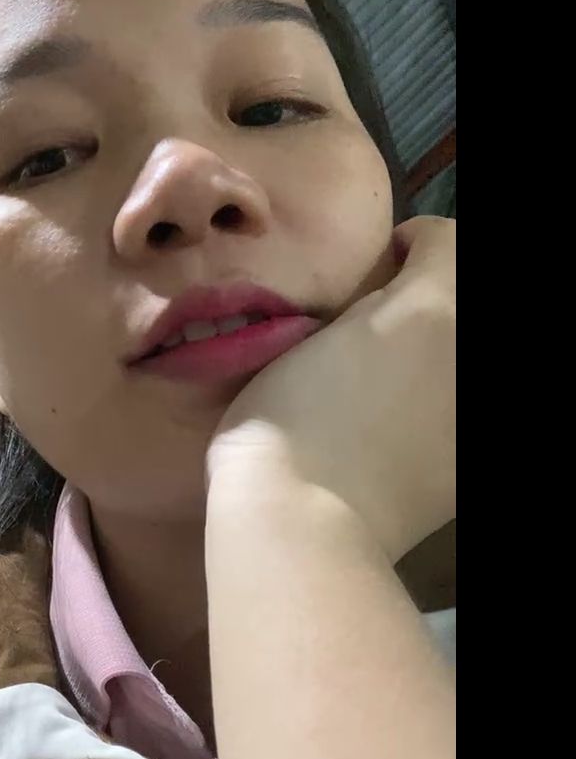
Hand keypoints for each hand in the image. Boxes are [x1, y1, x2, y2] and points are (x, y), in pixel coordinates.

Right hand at [207, 216, 454, 562]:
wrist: (302, 519)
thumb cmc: (288, 418)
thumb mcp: (311, 337)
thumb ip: (365, 300)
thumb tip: (393, 294)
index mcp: (433, 306)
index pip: (444, 239)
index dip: (410, 245)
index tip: (384, 264)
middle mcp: (468, 355)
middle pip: (460, 299)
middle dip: (433, 299)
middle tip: (389, 321)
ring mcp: (470, 412)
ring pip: (457, 357)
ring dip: (438, 352)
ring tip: (396, 379)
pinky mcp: (464, 465)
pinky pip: (454, 413)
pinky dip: (437, 407)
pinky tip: (402, 431)